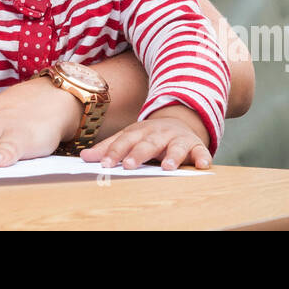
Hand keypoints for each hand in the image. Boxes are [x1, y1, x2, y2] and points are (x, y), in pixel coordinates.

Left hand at [80, 105, 212, 169]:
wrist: (179, 122)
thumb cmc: (149, 136)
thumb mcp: (129, 138)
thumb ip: (109, 148)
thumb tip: (84, 157)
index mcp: (139, 132)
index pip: (124, 141)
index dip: (113, 152)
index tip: (103, 164)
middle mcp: (158, 134)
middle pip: (147, 144)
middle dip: (138, 154)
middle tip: (128, 165)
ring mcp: (177, 139)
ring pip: (175, 147)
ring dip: (171, 156)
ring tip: (167, 167)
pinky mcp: (196, 146)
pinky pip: (201, 151)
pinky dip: (202, 157)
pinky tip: (203, 165)